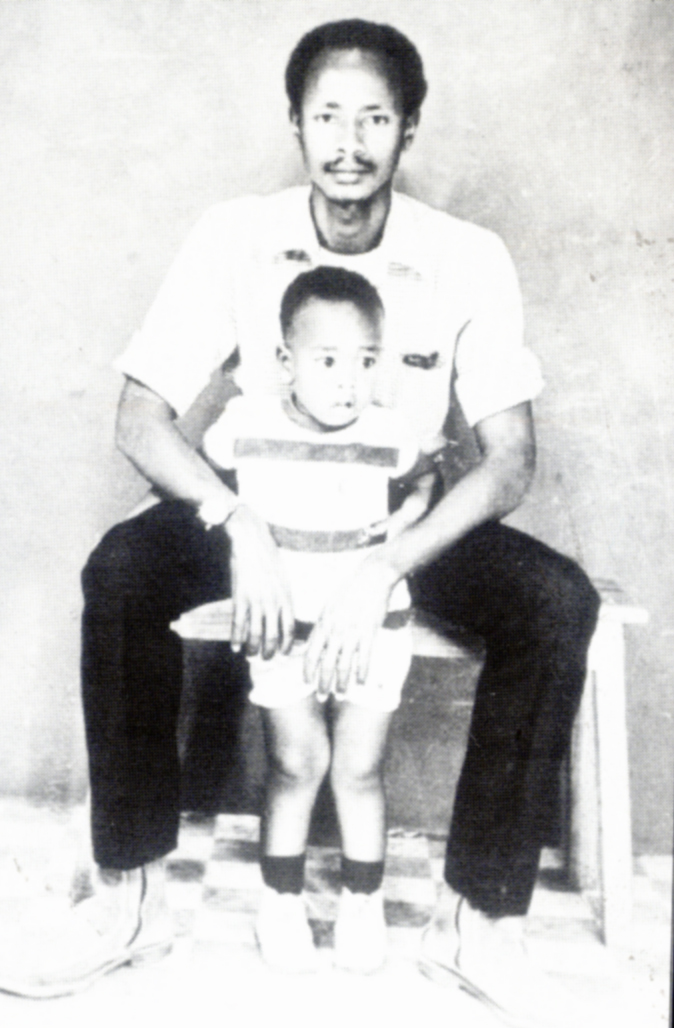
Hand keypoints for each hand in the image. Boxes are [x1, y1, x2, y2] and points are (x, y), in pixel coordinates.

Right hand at [225, 505, 293, 657]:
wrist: (251, 541)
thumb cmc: (268, 558)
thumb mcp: (283, 578)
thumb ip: (283, 598)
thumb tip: (284, 616)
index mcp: (286, 597)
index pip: (289, 628)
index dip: (286, 644)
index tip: (283, 653)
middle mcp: (273, 602)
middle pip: (273, 636)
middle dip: (269, 652)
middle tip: (265, 658)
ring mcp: (256, 601)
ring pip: (255, 634)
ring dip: (253, 649)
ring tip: (250, 655)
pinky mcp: (240, 597)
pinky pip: (238, 624)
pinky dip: (236, 638)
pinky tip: (235, 646)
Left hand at [304, 551, 398, 698]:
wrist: (372, 576)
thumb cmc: (349, 590)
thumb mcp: (329, 606)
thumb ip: (322, 625)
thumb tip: (314, 643)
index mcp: (323, 623)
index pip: (310, 653)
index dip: (308, 671)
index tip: (307, 683)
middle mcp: (335, 630)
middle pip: (325, 664)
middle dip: (322, 684)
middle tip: (322, 697)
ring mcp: (352, 632)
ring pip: (344, 665)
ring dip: (341, 683)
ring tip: (341, 695)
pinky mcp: (369, 632)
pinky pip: (364, 658)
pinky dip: (361, 672)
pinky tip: (360, 683)